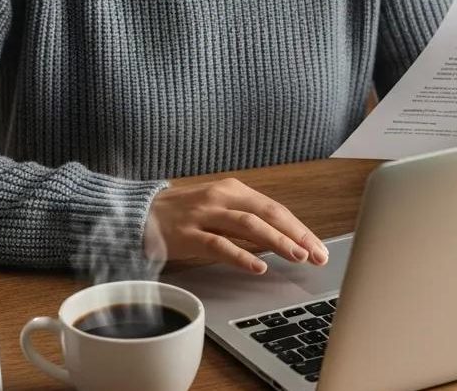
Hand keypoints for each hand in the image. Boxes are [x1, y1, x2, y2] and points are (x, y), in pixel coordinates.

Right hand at [143, 177, 328, 274]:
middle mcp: (221, 197)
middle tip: (317, 254)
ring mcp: (204, 214)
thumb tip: (283, 240)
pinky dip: (241, 256)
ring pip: (248, 225)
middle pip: (267, 213)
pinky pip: (219, 244)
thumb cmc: (184, 214)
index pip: (274, 208)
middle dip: (296, 234)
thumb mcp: (219, 208)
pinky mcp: (188, 233)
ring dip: (276, 241)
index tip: (318, 246)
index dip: (299, 227)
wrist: (138, 214)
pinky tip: (258, 267)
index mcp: (233, 190)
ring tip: (297, 256)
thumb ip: (247, 220)